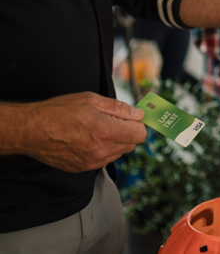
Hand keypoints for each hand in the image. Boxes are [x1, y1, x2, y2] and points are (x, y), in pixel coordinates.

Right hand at [18, 92, 145, 172]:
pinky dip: (104, 149)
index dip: (138, 123)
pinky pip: (105, 159)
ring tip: (97, 128)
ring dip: (116, 141)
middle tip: (112, 119)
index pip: (140, 134)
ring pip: (119, 152)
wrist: (32, 130)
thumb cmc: (59, 111)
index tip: (133, 117)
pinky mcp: (84, 168)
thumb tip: (139, 113)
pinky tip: (89, 138)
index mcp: (106, 131)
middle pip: (132, 144)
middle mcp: (102, 150)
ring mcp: (93, 162)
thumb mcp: (90, 100)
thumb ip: (119, 108)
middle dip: (128, 131)